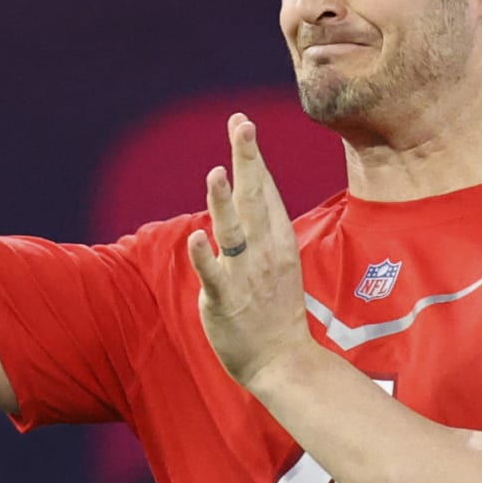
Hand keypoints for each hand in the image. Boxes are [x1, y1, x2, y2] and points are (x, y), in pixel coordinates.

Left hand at [187, 114, 314, 387]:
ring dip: (225, 202)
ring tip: (216, 174)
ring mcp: (245, 276)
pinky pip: (215, 276)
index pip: (264, 189)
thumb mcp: (276, 258)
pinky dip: (206, 257)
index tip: (242, 121)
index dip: (252, 155)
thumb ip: (260, 225)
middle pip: (255, 199)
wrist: (283, 361)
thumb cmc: (275, 307)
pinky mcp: (226, 301)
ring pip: (234, 233)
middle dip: (247, 161)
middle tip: (241, 125)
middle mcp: (264, 251)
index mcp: (277, 239)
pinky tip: (197, 237)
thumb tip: (250, 189)